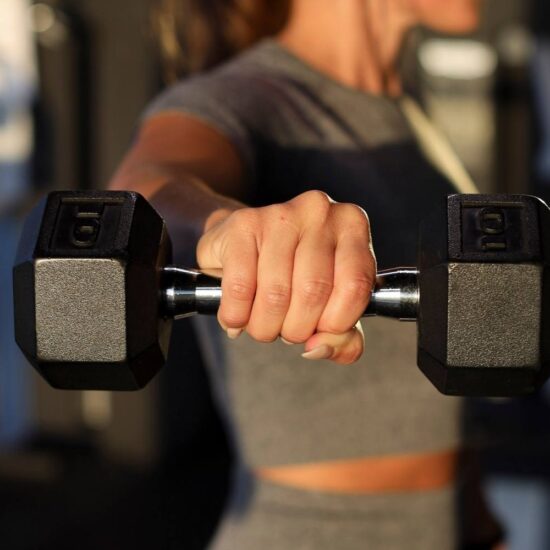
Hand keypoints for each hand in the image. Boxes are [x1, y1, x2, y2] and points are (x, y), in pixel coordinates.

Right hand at [197, 190, 375, 363]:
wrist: (241, 242)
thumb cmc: (291, 272)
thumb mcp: (328, 303)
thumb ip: (342, 336)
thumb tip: (320, 347)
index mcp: (352, 225)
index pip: (355, 286)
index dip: (337, 322)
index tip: (320, 331)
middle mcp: (319, 212)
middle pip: (313, 292)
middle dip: (296, 329)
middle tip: (285, 329)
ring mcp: (279, 215)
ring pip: (276, 295)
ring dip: (265, 326)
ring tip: (261, 322)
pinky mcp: (242, 225)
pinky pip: (241, 288)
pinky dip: (237, 315)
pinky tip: (237, 315)